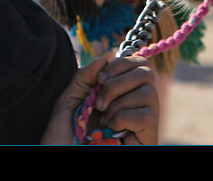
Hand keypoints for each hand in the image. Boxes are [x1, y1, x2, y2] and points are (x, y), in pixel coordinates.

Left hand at [41, 53, 158, 144]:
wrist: (62, 155)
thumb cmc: (66, 133)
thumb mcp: (70, 98)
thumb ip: (85, 76)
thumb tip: (105, 58)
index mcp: (122, 90)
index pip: (137, 63)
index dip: (119, 65)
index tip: (99, 80)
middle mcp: (137, 103)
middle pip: (147, 72)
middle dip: (117, 82)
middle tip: (99, 102)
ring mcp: (145, 121)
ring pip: (148, 92)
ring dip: (118, 104)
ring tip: (103, 122)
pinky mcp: (150, 136)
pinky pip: (147, 116)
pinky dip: (123, 119)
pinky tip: (112, 132)